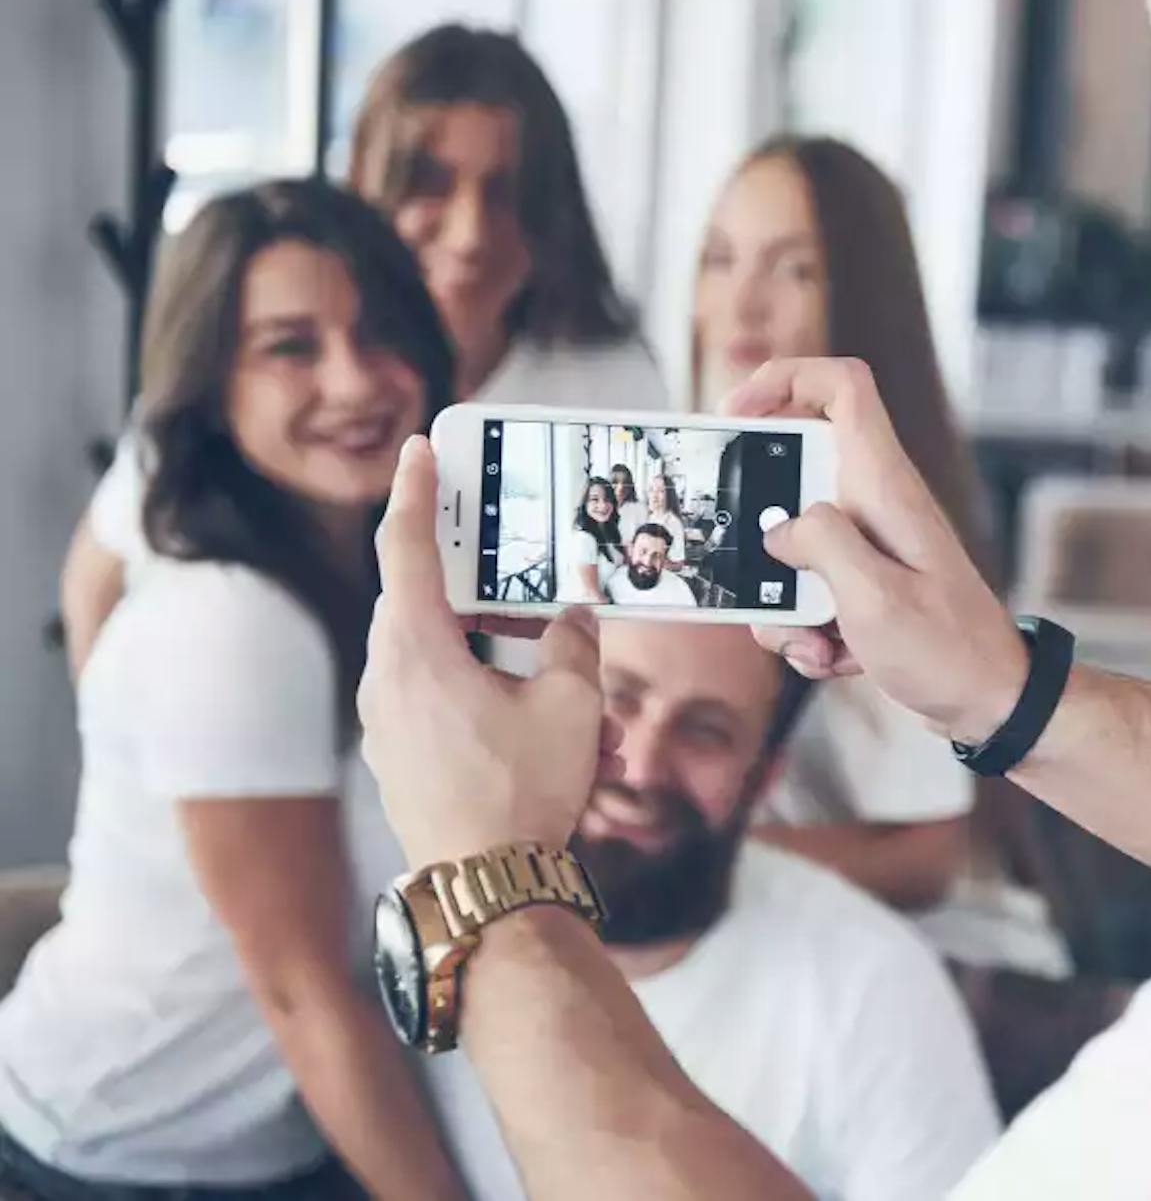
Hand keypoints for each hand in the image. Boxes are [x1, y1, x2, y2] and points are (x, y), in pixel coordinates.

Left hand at [359, 437, 614, 867]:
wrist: (484, 886)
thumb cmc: (522, 791)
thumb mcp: (571, 704)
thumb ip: (574, 643)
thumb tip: (577, 613)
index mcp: (417, 649)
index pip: (407, 548)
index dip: (416, 493)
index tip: (419, 449)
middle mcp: (387, 678)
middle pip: (421, 601)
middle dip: (472, 581)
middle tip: (510, 561)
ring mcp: (386, 721)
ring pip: (431, 652)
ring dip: (484, 643)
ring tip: (551, 661)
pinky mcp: (398, 756)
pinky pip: (432, 696)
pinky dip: (475, 685)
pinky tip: (531, 714)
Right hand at [724, 358, 1027, 742]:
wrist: (991, 704)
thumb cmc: (947, 649)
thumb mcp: (873, 598)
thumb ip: (819, 546)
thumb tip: (779, 531)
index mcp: (884, 486)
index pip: (841, 387)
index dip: (783, 380)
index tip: (735, 415)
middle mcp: (875, 504)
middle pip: (791, 480)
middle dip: (761, 537)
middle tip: (760, 579)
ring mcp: (869, 546)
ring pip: (790, 550)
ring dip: (784, 604)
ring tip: (816, 643)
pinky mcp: (863, 585)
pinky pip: (808, 593)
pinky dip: (807, 632)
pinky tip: (835, 659)